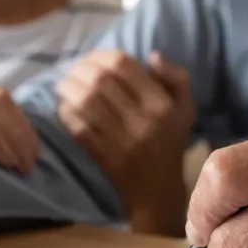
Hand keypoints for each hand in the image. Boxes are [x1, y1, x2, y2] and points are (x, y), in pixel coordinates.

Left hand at [56, 51, 194, 236]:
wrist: (157, 192)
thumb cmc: (170, 144)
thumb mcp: (185, 109)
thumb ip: (176, 79)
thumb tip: (152, 55)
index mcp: (161, 105)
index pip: (124, 66)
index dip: (101, 55)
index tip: (92, 58)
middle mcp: (142, 120)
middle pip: (100, 80)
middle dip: (79, 69)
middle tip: (72, 70)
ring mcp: (121, 140)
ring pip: (86, 102)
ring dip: (68, 89)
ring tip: (63, 85)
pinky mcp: (103, 156)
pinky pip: (78, 127)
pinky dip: (66, 113)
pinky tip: (64, 107)